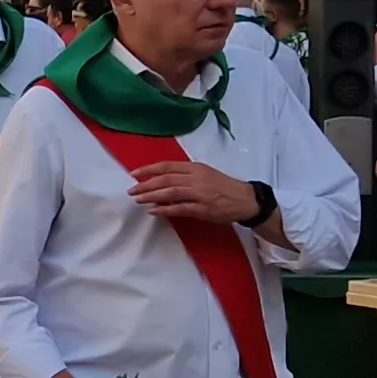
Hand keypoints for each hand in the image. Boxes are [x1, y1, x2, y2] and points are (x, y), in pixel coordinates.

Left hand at [128, 160, 260, 224]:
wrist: (244, 199)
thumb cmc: (223, 186)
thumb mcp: (204, 173)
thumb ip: (185, 175)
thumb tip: (161, 180)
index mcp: (195, 167)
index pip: (167, 166)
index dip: (149, 170)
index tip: (134, 174)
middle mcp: (196, 178)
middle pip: (165, 179)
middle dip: (146, 185)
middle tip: (131, 191)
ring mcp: (199, 193)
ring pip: (170, 193)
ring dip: (152, 196)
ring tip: (138, 200)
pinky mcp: (202, 209)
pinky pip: (180, 209)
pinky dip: (165, 210)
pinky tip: (154, 211)